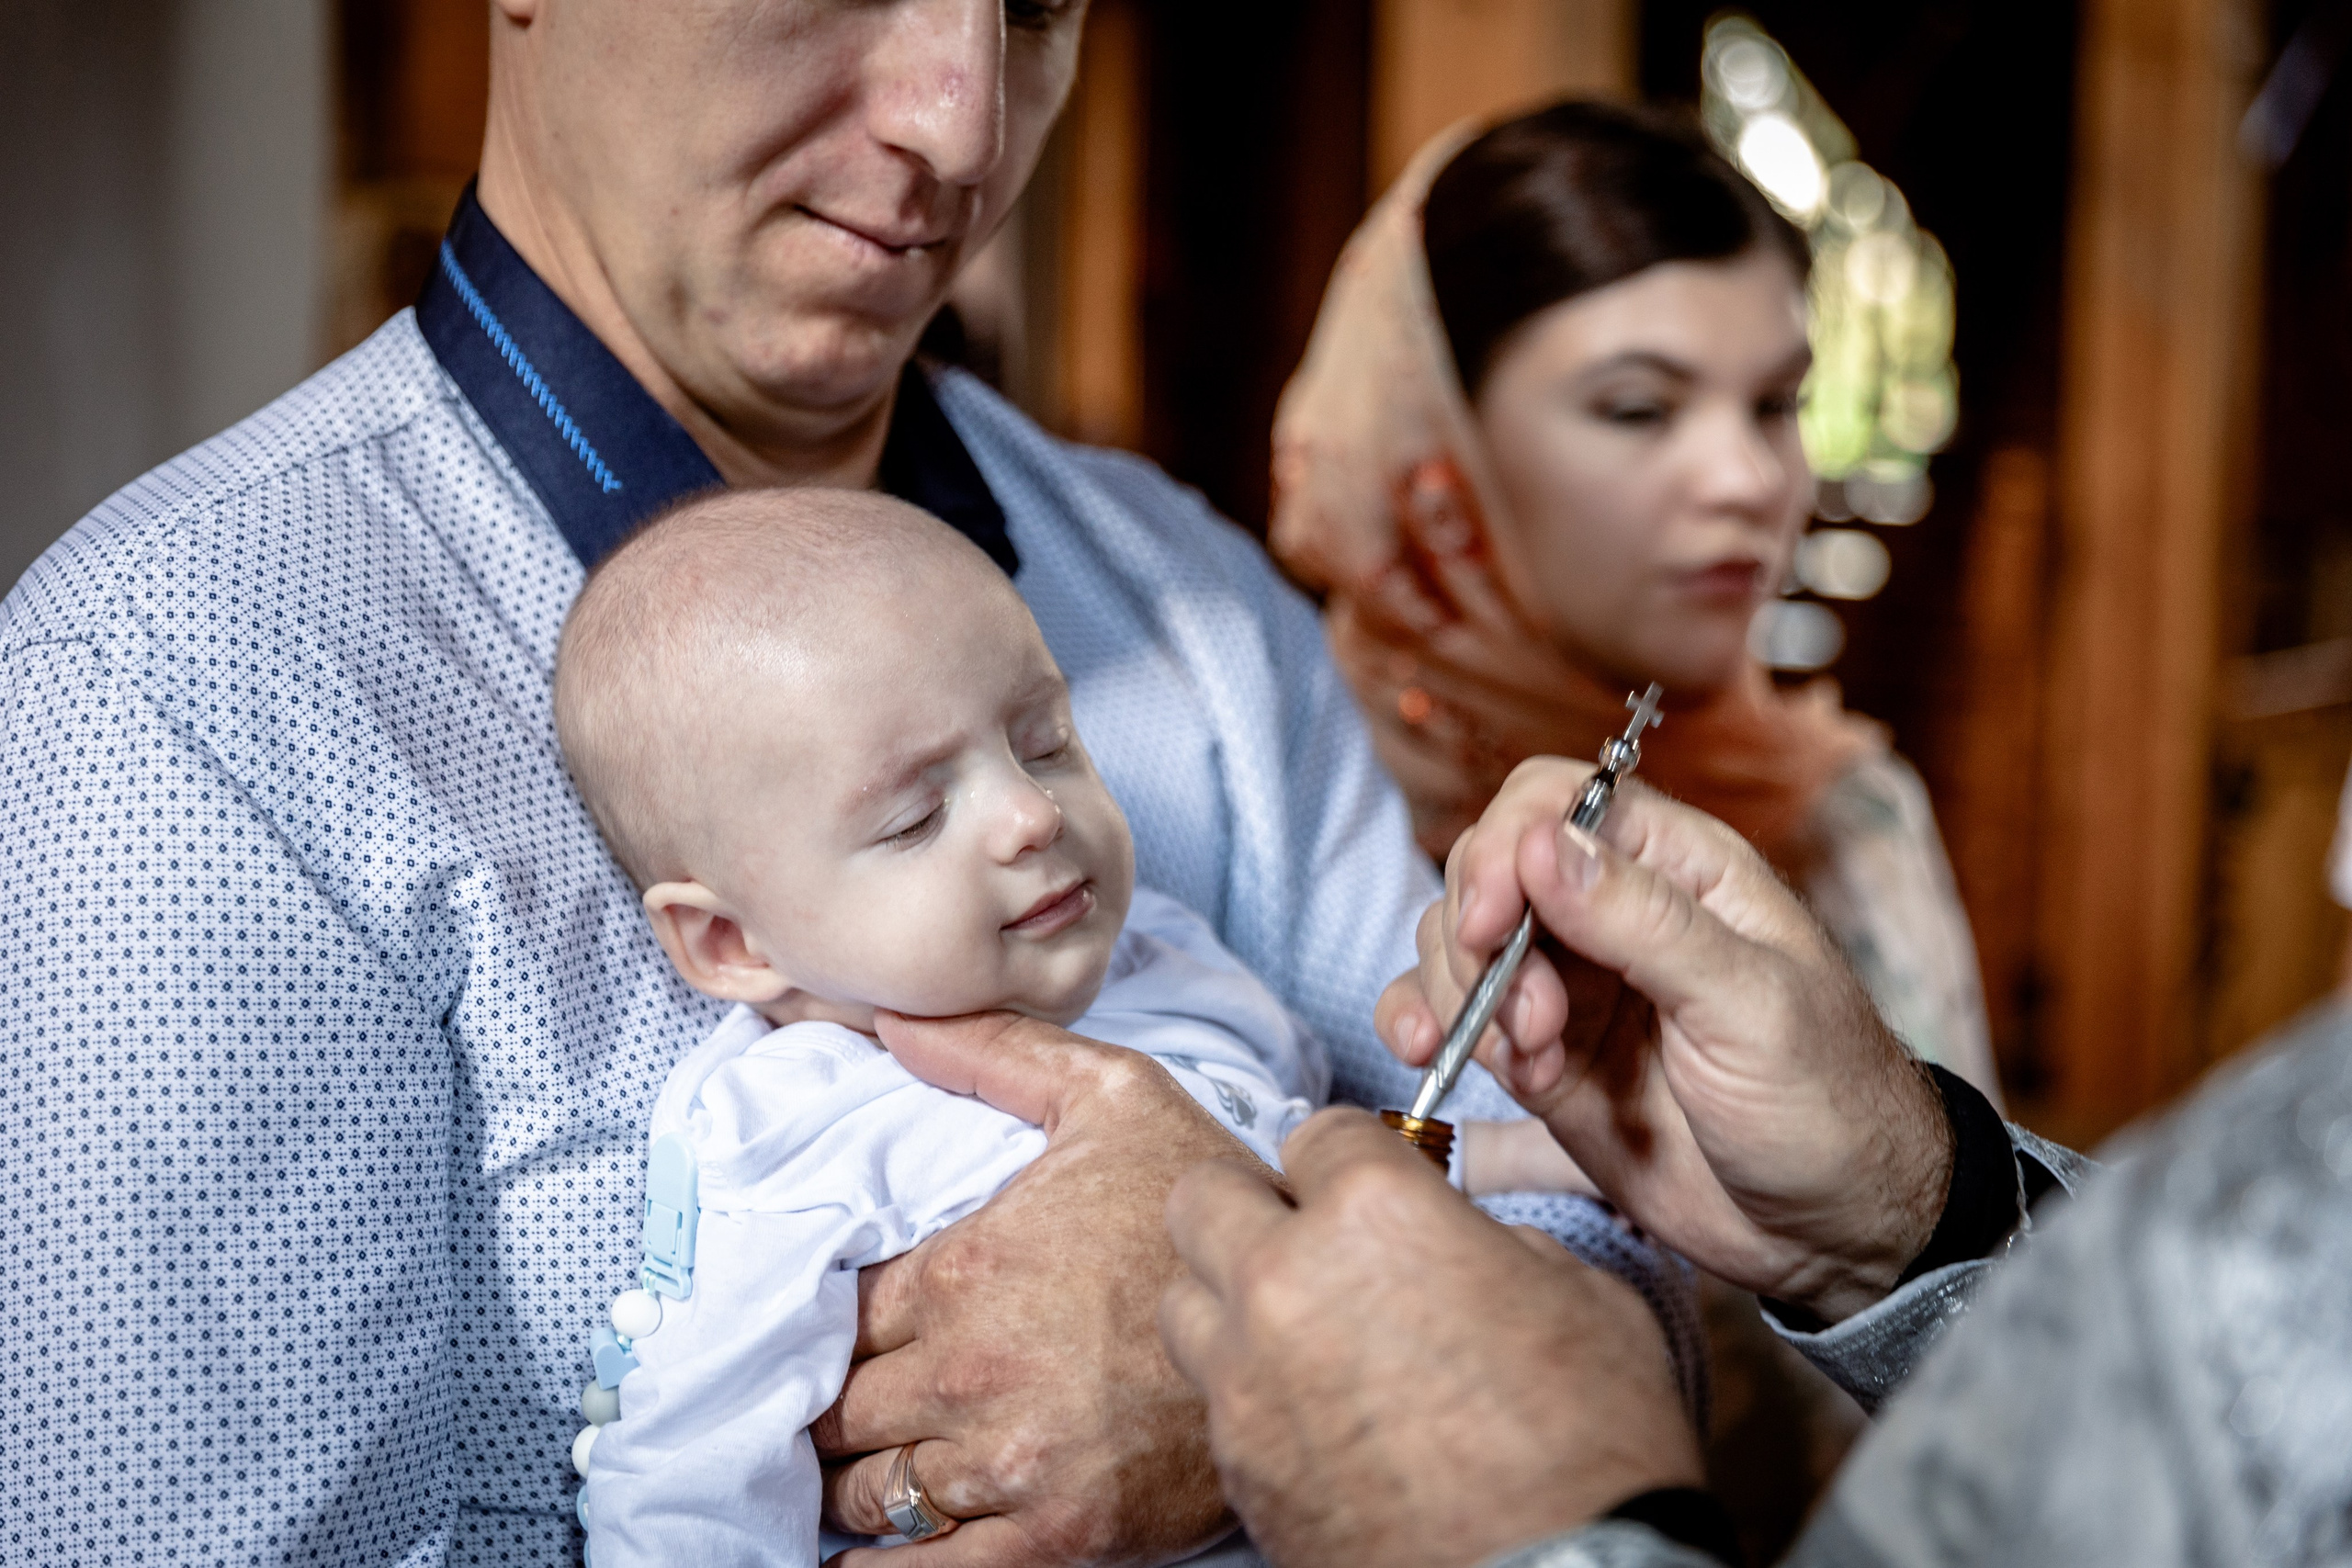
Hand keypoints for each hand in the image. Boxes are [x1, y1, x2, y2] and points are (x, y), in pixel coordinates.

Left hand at [814, 1011, 1253, 1566]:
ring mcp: (1011, 1462)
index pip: (832, 1313)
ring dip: (851, 1485)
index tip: (821, 1332)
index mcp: (965, 1271)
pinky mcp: (1056, 1536)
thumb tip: (896, 1019)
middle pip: (838, 1409)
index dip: (817, 1325)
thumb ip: (997, 1054)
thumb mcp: (1114, 1096)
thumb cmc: (1205, 1209)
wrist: (1318, 1322)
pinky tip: (851, 1566)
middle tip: (826, 1405)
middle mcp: (971, 1371)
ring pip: (872, 1493)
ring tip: (852, 1471)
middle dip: (827, 1407)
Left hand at [1159, 1110, 1699, 1567]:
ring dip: (1230, 1296)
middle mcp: (1284, 1280)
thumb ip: (1494, 1241)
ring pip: (1182, 1300)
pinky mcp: (1235, 1468)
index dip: (1352, 1155)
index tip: (1371, 1180)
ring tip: (1294, 1324)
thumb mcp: (1583, 1294)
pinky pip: (1213, 1398)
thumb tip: (1461, 1242)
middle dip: (1253, 1202)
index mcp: (1374, 1213)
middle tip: (1306, 1234)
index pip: (1318, 1132)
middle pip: (1203, 1195)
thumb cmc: (1593, 1443)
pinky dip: (1247, 1387)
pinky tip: (1310, 1408)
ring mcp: (1245, 1380)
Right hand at [1375, 761, 1951, 1322]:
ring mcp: (1571, 985)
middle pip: (1490, 870)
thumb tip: (1545, 841)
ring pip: (1457, 941)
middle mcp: (1614, 913)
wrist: (1831, 1233)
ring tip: (1532, 1063)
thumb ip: (1645, 921)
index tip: (1490, 923)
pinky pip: (1452, 1015)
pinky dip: (1428, 1027)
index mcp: (1680, 869)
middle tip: (1529, 1021)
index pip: (1555, 803)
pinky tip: (1443, 1062)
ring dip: (1461, 997)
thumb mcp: (1750, 1006)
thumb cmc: (1827, 1104)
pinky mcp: (1542, 1055)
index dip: (1506, 848)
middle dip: (1480, 940)